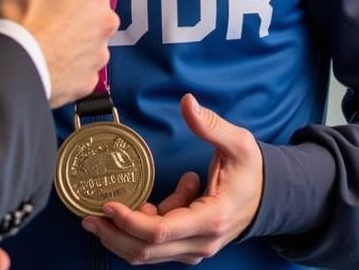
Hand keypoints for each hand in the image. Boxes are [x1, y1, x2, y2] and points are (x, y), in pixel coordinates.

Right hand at [0, 0, 118, 107]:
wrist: (10, 68)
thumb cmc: (18, 15)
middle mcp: (106, 20)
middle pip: (98, 8)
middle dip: (78, 10)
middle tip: (47, 12)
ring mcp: (99, 52)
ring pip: (92, 38)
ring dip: (75, 37)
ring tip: (44, 37)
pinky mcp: (89, 80)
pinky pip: (84, 66)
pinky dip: (70, 63)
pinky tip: (48, 58)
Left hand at [81, 94, 262, 264]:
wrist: (270, 197)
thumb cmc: (253, 171)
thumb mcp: (238, 143)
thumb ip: (211, 125)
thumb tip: (188, 103)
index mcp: (211, 219)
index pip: (161, 231)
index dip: (130, 221)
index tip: (108, 204)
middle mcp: (201, 242)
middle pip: (147, 250)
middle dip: (114, 234)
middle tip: (88, 215)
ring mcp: (195, 248)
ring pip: (148, 254)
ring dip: (121, 236)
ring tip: (99, 212)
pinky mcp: (189, 247)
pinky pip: (157, 246)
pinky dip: (139, 231)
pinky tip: (141, 204)